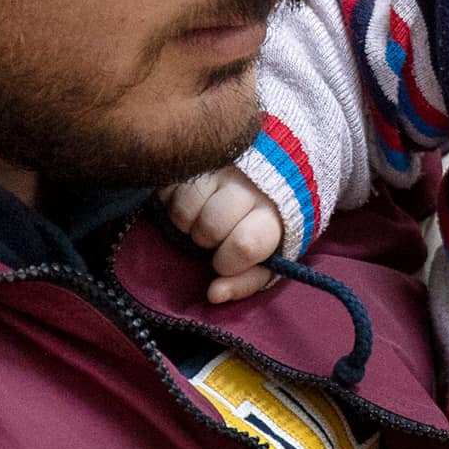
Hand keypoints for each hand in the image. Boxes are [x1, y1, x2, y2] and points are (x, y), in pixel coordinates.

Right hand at [161, 170, 282, 302]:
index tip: (227, 259)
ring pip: (184, 210)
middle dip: (207, 240)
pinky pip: (168, 188)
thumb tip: (214, 294)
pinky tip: (189, 198)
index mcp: (273, 213)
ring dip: (187, 221)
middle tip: (216, 234)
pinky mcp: (196, 154)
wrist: (280, 164)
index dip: (228, 261)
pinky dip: (172, 200)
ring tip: (202, 215)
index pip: (245, 245)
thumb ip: (247, 280)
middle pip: (210, 227)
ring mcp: (220, 165)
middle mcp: (248, 184)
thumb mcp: (269, 253)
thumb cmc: (268, 219)